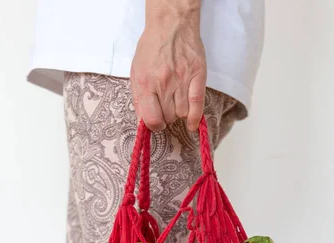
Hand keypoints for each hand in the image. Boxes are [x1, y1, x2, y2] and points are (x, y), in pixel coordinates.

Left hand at [130, 2, 205, 132]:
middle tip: (166, 108)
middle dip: (166, 117)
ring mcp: (182, 80)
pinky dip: (195, 118)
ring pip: (182, 114)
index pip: (151, 119)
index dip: (154, 126)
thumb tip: (143, 122)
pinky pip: (197, 105)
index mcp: (146, 83)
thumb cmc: (152, 48)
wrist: (171, 24)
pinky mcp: (197, 76)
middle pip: (168, 117)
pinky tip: (191, 123)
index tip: (156, 123)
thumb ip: (139, 98)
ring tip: (176, 104)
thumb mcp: (136, 72)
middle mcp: (163, 83)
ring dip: (179, 114)